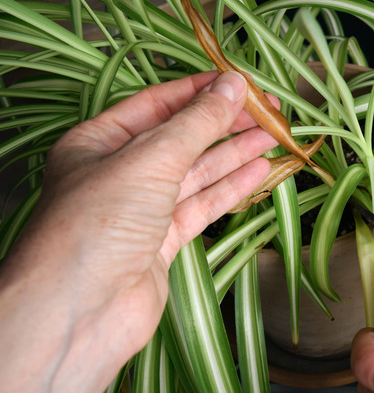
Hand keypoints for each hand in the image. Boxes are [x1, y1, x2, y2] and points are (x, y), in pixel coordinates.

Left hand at [0, 71, 277, 392]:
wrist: (80, 310)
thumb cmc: (96, 226)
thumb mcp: (150, 160)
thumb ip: (196, 123)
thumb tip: (232, 85)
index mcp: (99, 142)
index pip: (158, 104)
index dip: (200, 91)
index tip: (240, 82)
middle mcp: (119, 173)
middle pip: (182, 139)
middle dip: (225, 123)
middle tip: (268, 112)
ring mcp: (142, 210)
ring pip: (196, 174)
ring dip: (235, 154)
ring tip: (274, 136)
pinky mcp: (162, 243)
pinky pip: (202, 206)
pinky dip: (231, 188)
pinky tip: (258, 172)